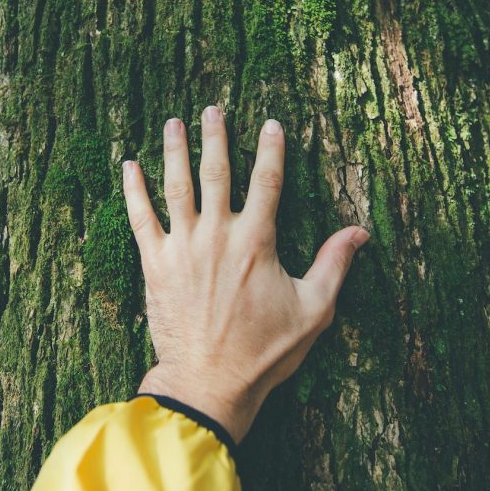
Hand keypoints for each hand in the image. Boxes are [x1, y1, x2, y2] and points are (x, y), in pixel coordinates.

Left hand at [122, 105, 369, 443]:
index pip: (268, 181)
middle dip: (217, 137)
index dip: (272, 149)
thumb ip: (334, 265)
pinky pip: (140, 218)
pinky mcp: (155, 265)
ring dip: (175, 150)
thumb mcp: (313, 311)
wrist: (209, 382)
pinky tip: (129, 166)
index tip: (272, 123)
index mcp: (257, 241)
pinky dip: (133, 190)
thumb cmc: (264, 352)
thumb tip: (360, 232)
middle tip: (214, 109)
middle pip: (217, 173)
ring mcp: (182, 248)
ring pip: (176, 186)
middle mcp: (218, 235)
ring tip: (174, 121)